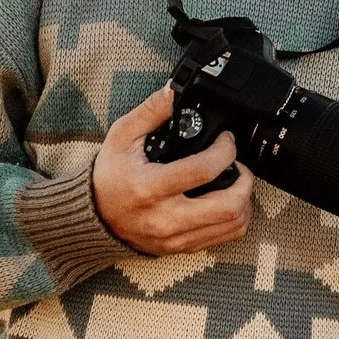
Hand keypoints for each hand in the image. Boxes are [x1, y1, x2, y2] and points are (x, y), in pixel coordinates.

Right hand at [92, 86, 254, 255]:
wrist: (93, 216)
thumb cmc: (108, 174)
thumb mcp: (122, 135)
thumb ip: (152, 110)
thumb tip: (175, 89)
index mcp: (150, 187)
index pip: (204, 171)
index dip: (225, 151)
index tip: (226, 140)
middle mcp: (165, 218)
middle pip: (229, 207)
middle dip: (245, 181)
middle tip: (239, 165)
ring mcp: (174, 238)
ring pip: (232, 226)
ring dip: (244, 201)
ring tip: (236, 182)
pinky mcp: (180, 248)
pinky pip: (223, 239)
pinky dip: (234, 219)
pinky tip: (226, 202)